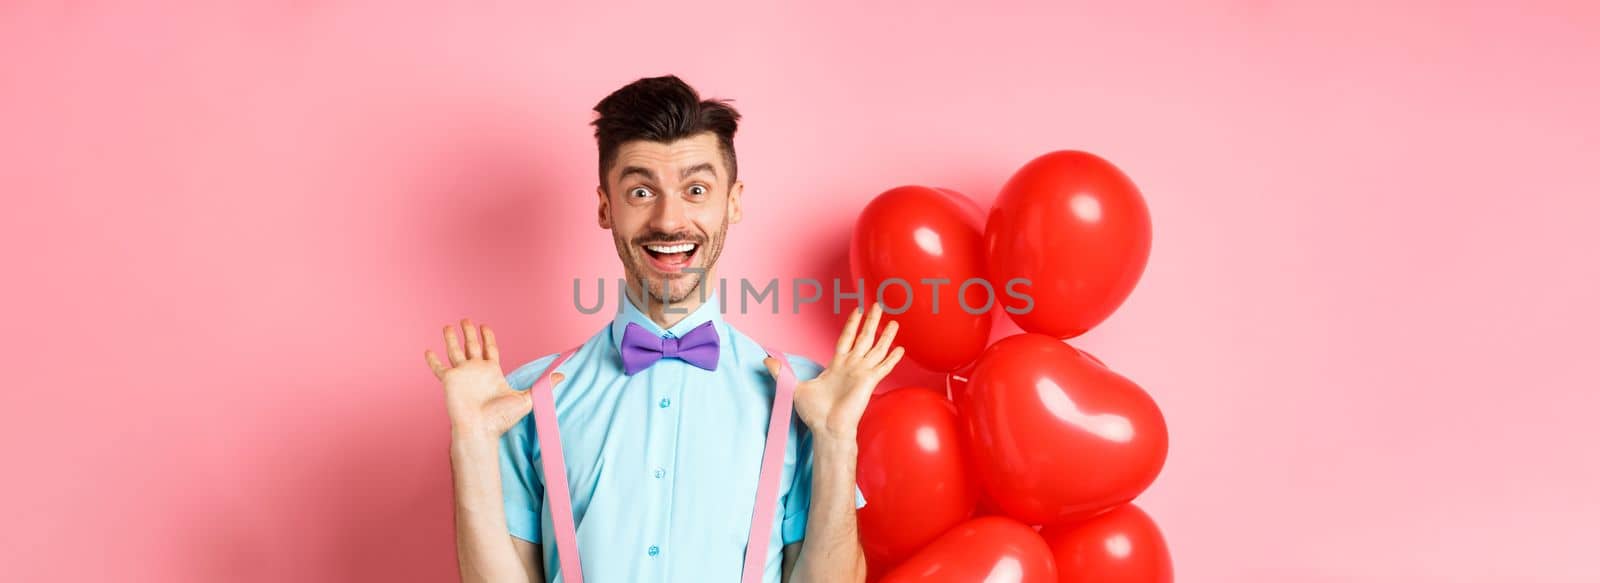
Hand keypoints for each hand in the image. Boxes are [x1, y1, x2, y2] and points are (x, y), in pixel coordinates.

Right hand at [424, 318, 563, 441]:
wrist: (481, 429)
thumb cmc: (502, 418)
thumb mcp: (528, 398)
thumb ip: (543, 385)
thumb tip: (562, 375)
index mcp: (492, 372)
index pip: (490, 349)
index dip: (488, 336)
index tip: (485, 326)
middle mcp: (476, 371)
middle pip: (472, 346)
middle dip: (469, 332)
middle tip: (466, 320)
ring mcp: (462, 376)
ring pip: (455, 351)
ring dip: (451, 339)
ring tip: (448, 326)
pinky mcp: (450, 381)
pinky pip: (439, 368)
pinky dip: (433, 360)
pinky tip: (428, 350)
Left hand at [767, 302, 904, 441]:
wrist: (826, 428)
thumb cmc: (814, 412)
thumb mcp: (793, 386)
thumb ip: (782, 371)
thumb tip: (766, 359)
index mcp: (836, 366)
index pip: (846, 339)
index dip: (852, 325)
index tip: (858, 311)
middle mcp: (851, 367)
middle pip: (864, 338)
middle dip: (871, 322)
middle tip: (878, 305)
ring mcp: (862, 373)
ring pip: (876, 349)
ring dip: (885, 336)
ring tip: (894, 321)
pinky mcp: (869, 381)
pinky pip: (883, 366)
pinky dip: (891, 358)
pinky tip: (900, 349)